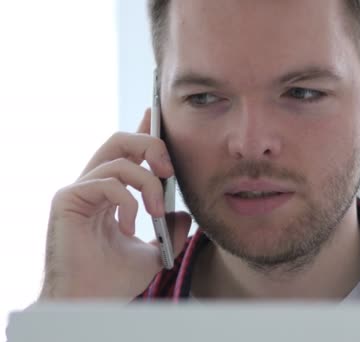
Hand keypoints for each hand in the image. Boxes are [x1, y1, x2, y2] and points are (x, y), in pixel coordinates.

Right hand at [39, 109, 190, 299]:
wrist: (91, 302)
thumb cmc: (114, 280)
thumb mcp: (154, 253)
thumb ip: (170, 230)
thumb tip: (184, 212)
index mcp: (110, 193)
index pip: (128, 152)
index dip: (143, 130)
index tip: (157, 115)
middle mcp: (92, 185)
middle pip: (120, 140)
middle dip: (152, 146)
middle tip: (170, 171)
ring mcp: (78, 190)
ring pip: (118, 158)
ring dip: (148, 183)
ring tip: (155, 212)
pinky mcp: (67, 200)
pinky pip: (108, 182)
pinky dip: (128, 203)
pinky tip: (128, 228)